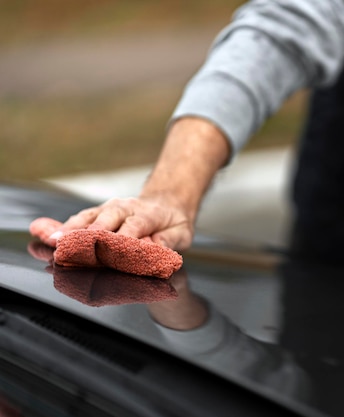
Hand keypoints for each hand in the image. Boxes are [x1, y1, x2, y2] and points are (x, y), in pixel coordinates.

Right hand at [45, 117, 230, 250]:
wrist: (166, 203)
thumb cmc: (172, 222)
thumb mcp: (182, 233)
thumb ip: (169, 241)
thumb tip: (156, 248)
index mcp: (148, 214)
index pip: (134, 227)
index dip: (122, 240)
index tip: (110, 253)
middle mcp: (125, 208)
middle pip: (104, 220)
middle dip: (89, 235)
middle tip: (73, 248)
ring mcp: (108, 210)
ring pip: (86, 218)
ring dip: (69, 230)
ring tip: (52, 239)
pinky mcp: (96, 214)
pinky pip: (77, 220)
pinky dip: (60, 226)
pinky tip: (42, 231)